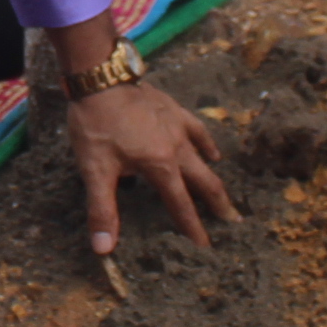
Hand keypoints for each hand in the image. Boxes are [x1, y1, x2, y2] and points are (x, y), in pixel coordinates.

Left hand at [67, 80, 233, 254]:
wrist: (101, 78)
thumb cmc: (96, 124)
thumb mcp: (94, 170)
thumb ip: (102, 210)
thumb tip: (103, 248)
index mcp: (160, 165)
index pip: (181, 205)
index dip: (193, 228)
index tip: (205, 247)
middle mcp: (177, 147)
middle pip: (204, 181)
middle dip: (218, 204)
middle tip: (232, 222)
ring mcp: (178, 125)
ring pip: (204, 156)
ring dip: (213, 176)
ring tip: (223, 193)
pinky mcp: (173, 109)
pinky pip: (197, 129)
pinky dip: (206, 143)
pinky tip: (212, 151)